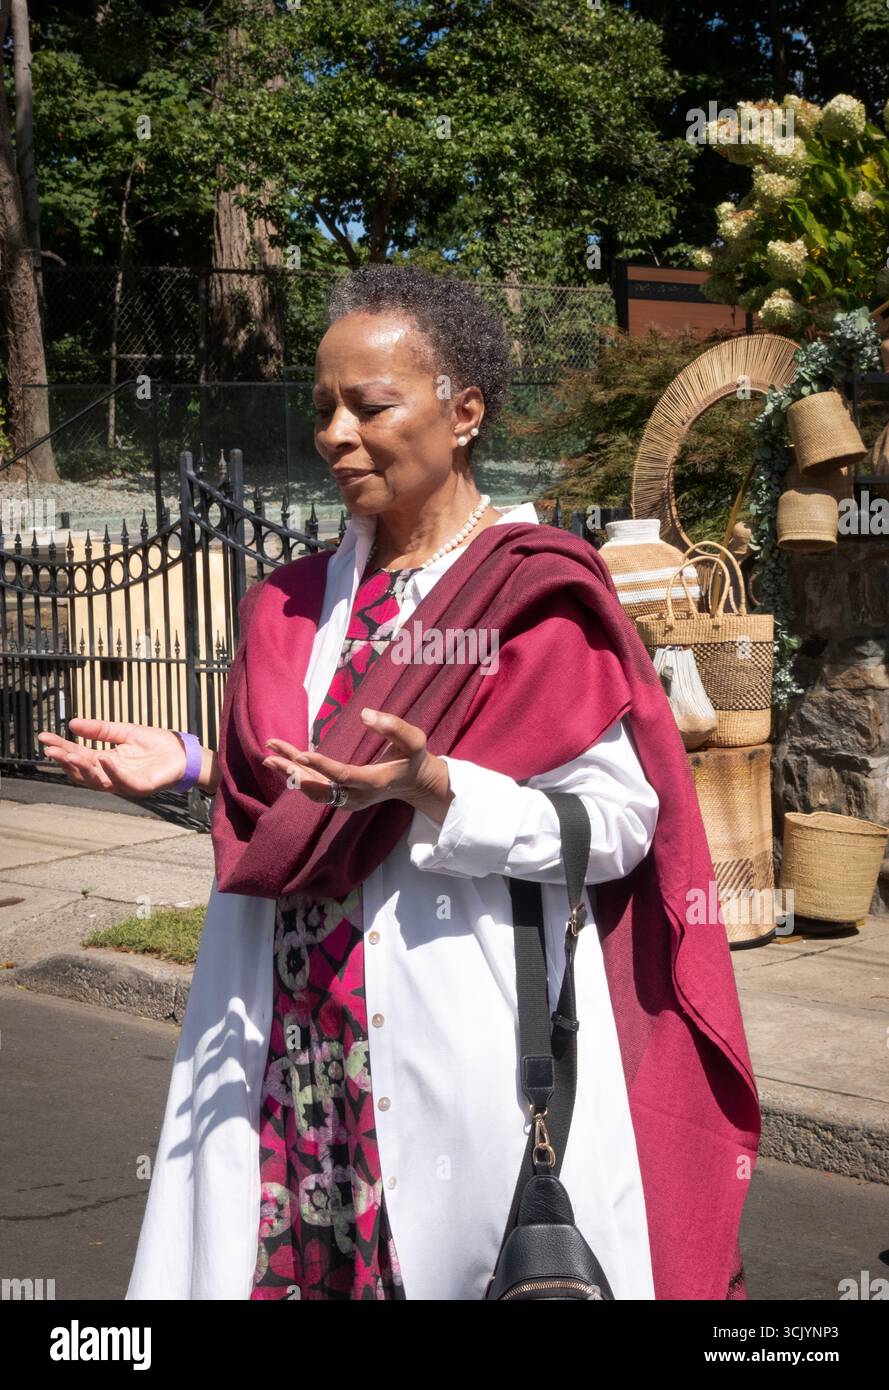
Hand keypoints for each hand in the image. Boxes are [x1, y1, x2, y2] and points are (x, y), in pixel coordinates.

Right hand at [37, 719, 189, 796]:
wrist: (184, 752)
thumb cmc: (156, 744)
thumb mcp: (124, 732)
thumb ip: (100, 729)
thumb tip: (72, 723)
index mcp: (107, 762)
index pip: (79, 756)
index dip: (62, 748)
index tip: (44, 737)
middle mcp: (113, 775)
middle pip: (83, 771)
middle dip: (66, 761)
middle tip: (50, 749)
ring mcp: (126, 782)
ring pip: (98, 781)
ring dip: (83, 768)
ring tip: (69, 754)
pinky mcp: (142, 786)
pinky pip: (123, 781)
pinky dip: (112, 771)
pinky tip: (103, 758)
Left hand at [262, 707, 453, 822]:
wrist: (414, 783)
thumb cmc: (413, 757)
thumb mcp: (414, 739)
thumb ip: (393, 726)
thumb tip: (365, 714)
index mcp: (374, 782)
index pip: (344, 776)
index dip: (322, 767)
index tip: (302, 755)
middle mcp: (357, 797)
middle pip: (320, 790)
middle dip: (294, 774)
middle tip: (270, 756)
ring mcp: (348, 800)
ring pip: (314, 791)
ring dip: (291, 774)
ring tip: (269, 755)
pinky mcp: (341, 798)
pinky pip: (316, 788)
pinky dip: (297, 776)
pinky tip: (281, 761)